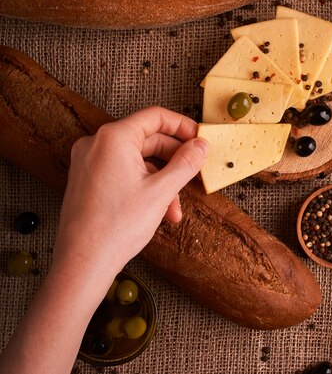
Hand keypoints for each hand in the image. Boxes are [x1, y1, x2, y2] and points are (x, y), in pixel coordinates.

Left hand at [53, 106, 207, 275]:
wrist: (83, 262)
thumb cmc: (116, 226)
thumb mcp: (162, 191)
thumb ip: (186, 163)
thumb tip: (201, 146)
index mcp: (113, 138)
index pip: (155, 117)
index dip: (183, 126)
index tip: (200, 139)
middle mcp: (97, 144)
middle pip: (148, 139)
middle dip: (175, 160)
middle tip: (195, 171)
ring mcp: (89, 163)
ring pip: (138, 161)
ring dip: (162, 180)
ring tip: (175, 207)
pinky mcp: (88, 180)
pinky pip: (124, 173)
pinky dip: (145, 187)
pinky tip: (160, 211)